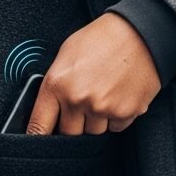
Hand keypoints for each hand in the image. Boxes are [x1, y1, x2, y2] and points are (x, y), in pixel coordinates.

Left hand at [26, 12, 160, 135]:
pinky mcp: (126, 113)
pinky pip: (115, 127)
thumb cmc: (101, 39)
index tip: (37, 142)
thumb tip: (49, 110)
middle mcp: (79, 100)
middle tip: (82, 102)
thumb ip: (55, 85)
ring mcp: (103, 108)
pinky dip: (115, 116)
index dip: (36, 136)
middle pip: (69, 133)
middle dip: (73, 122)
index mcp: (58, 84)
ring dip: (96, 119)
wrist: (139, 32)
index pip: (39, 125)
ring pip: (93, 132)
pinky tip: (117, 94)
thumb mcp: (66, 54)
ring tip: (103, 92)